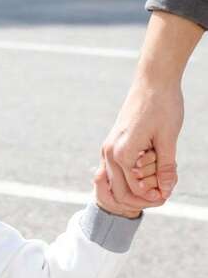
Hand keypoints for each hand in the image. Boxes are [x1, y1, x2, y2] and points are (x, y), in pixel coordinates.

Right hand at [98, 75, 182, 212]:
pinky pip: (115, 171)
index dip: (152, 196)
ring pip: (115, 183)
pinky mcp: (112, 144)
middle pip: (120, 192)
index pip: (135, 189)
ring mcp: (108, 149)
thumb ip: (165, 167)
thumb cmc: (162, 105)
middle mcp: (110, 153)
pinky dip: (130, 177)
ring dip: (135, 188)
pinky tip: (147, 172)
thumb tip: (166, 190)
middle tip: (162, 194)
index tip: (168, 195)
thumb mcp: (169, 138)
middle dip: (141, 198)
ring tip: (157, 182)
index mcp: (123, 154)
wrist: (153, 79)